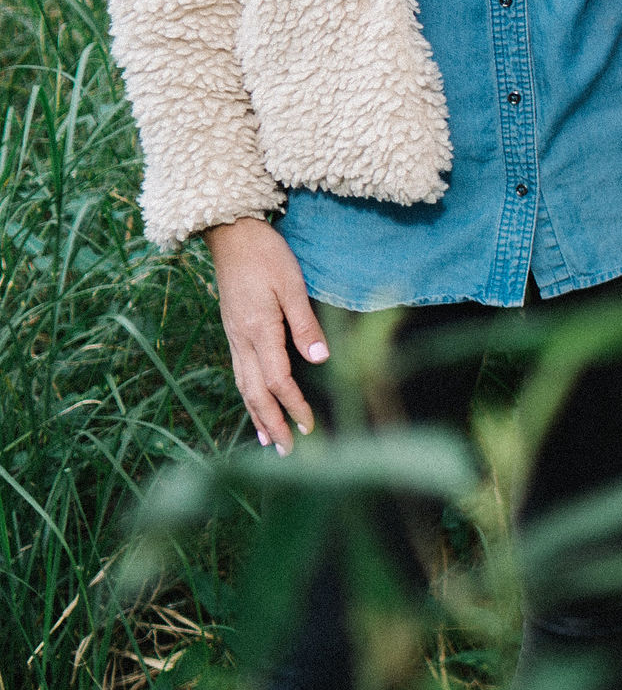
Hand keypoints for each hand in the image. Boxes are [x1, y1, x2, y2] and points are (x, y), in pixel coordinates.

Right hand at [206, 218, 327, 453]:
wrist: (233, 236)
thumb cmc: (267, 256)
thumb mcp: (291, 286)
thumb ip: (304, 324)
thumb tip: (320, 360)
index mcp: (258, 330)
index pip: (277, 380)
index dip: (293, 406)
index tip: (310, 427)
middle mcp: (241, 340)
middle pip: (255, 392)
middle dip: (272, 423)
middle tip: (288, 453)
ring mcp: (234, 337)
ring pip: (244, 386)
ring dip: (257, 415)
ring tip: (269, 442)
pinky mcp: (233, 331)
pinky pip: (240, 372)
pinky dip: (248, 395)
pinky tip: (254, 405)